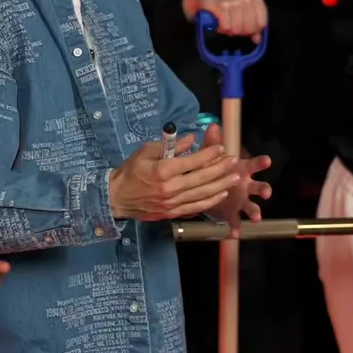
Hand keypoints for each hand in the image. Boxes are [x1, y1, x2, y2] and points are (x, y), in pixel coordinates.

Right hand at [109, 133, 239, 219]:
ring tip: (235, 177)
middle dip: (221, 169)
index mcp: (163, 170)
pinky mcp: (172, 213)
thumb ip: (170, 146)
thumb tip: (191, 140)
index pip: (192, 161)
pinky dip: (210, 201)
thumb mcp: (146, 151)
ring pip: (202, 194)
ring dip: (221, 185)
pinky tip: (221, 194)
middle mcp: (170, 188)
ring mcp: (172, 203)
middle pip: (201, 178)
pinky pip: (195, 207)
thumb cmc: (131, 171)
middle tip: (235, 161)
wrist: (117, 197)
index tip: (221, 147)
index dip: (209, 154)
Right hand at [182, 0, 268, 42]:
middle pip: (249, 28)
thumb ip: (252, 22)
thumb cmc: (224, 0)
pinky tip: (217, 23)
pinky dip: (220, 29)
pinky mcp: (220, 6)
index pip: (261, 23)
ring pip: (237, 29)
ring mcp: (233, 1)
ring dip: (228, 30)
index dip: (252, 30)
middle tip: (231, 26)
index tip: (243, 28)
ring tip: (223, 23)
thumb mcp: (242, 7)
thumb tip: (257, 39)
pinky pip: (225, 27)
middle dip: (239, 31)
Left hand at [199, 124, 271, 236]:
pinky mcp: (233, 213)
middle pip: (259, 187)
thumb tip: (213, 126)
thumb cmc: (215, 169)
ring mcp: (241, 201)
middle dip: (264, 189)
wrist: (210, 187)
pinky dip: (235, 228)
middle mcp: (246, 186)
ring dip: (255, 211)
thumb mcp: (212, 157)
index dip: (261, 163)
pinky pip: (236, 222)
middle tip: (267, 193)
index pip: (255, 165)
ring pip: (252, 207)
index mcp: (243, 170)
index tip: (267, 161)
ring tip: (256, 217)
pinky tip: (234, 234)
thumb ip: (212, 144)